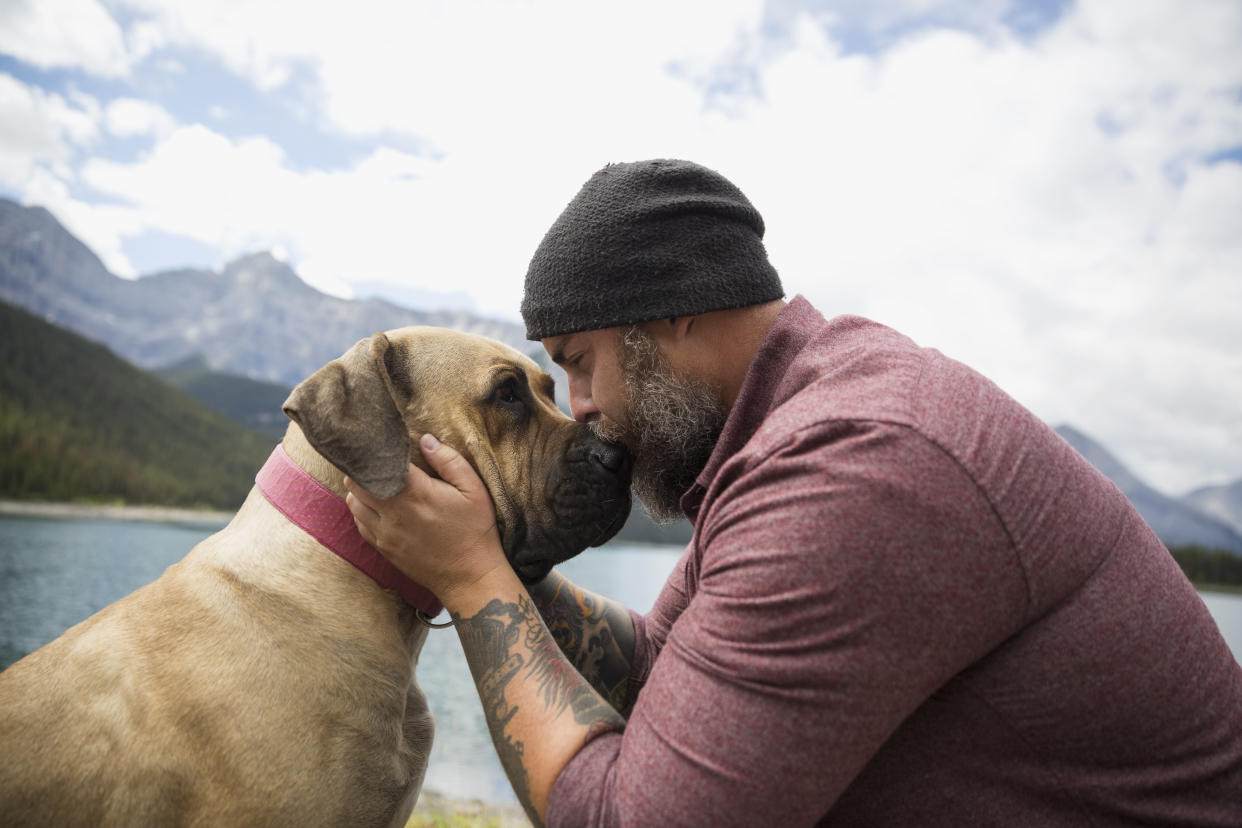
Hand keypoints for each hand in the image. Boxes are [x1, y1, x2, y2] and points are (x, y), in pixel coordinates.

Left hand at [344, 433, 507, 610]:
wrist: (470, 577)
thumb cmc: (475, 530)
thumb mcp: (474, 490)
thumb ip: (448, 460)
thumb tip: (425, 440)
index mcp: (415, 493)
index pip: (377, 464)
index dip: (377, 451)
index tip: (384, 445)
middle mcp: (393, 513)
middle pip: (356, 481)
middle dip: (365, 469)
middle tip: (379, 464)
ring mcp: (385, 533)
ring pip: (352, 503)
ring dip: (361, 490)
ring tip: (378, 484)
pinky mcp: (383, 549)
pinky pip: (360, 524)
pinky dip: (363, 511)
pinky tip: (380, 507)